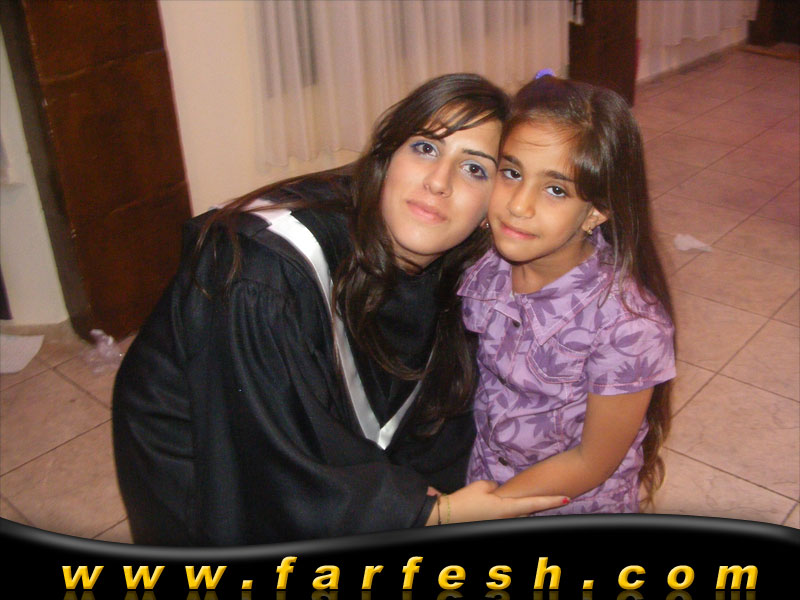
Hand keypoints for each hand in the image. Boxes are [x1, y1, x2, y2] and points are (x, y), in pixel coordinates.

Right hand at [426, 480, 567, 524]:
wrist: (448, 517)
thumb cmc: (465, 501)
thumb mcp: (482, 486)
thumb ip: (496, 487)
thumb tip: (499, 491)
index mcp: (507, 509)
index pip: (535, 503)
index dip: (552, 501)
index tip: (567, 498)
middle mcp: (508, 520)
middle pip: (530, 511)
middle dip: (540, 504)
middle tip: (555, 496)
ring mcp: (501, 525)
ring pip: (519, 515)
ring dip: (525, 507)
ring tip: (527, 499)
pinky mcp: (494, 526)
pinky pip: (509, 517)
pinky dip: (513, 511)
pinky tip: (505, 506)